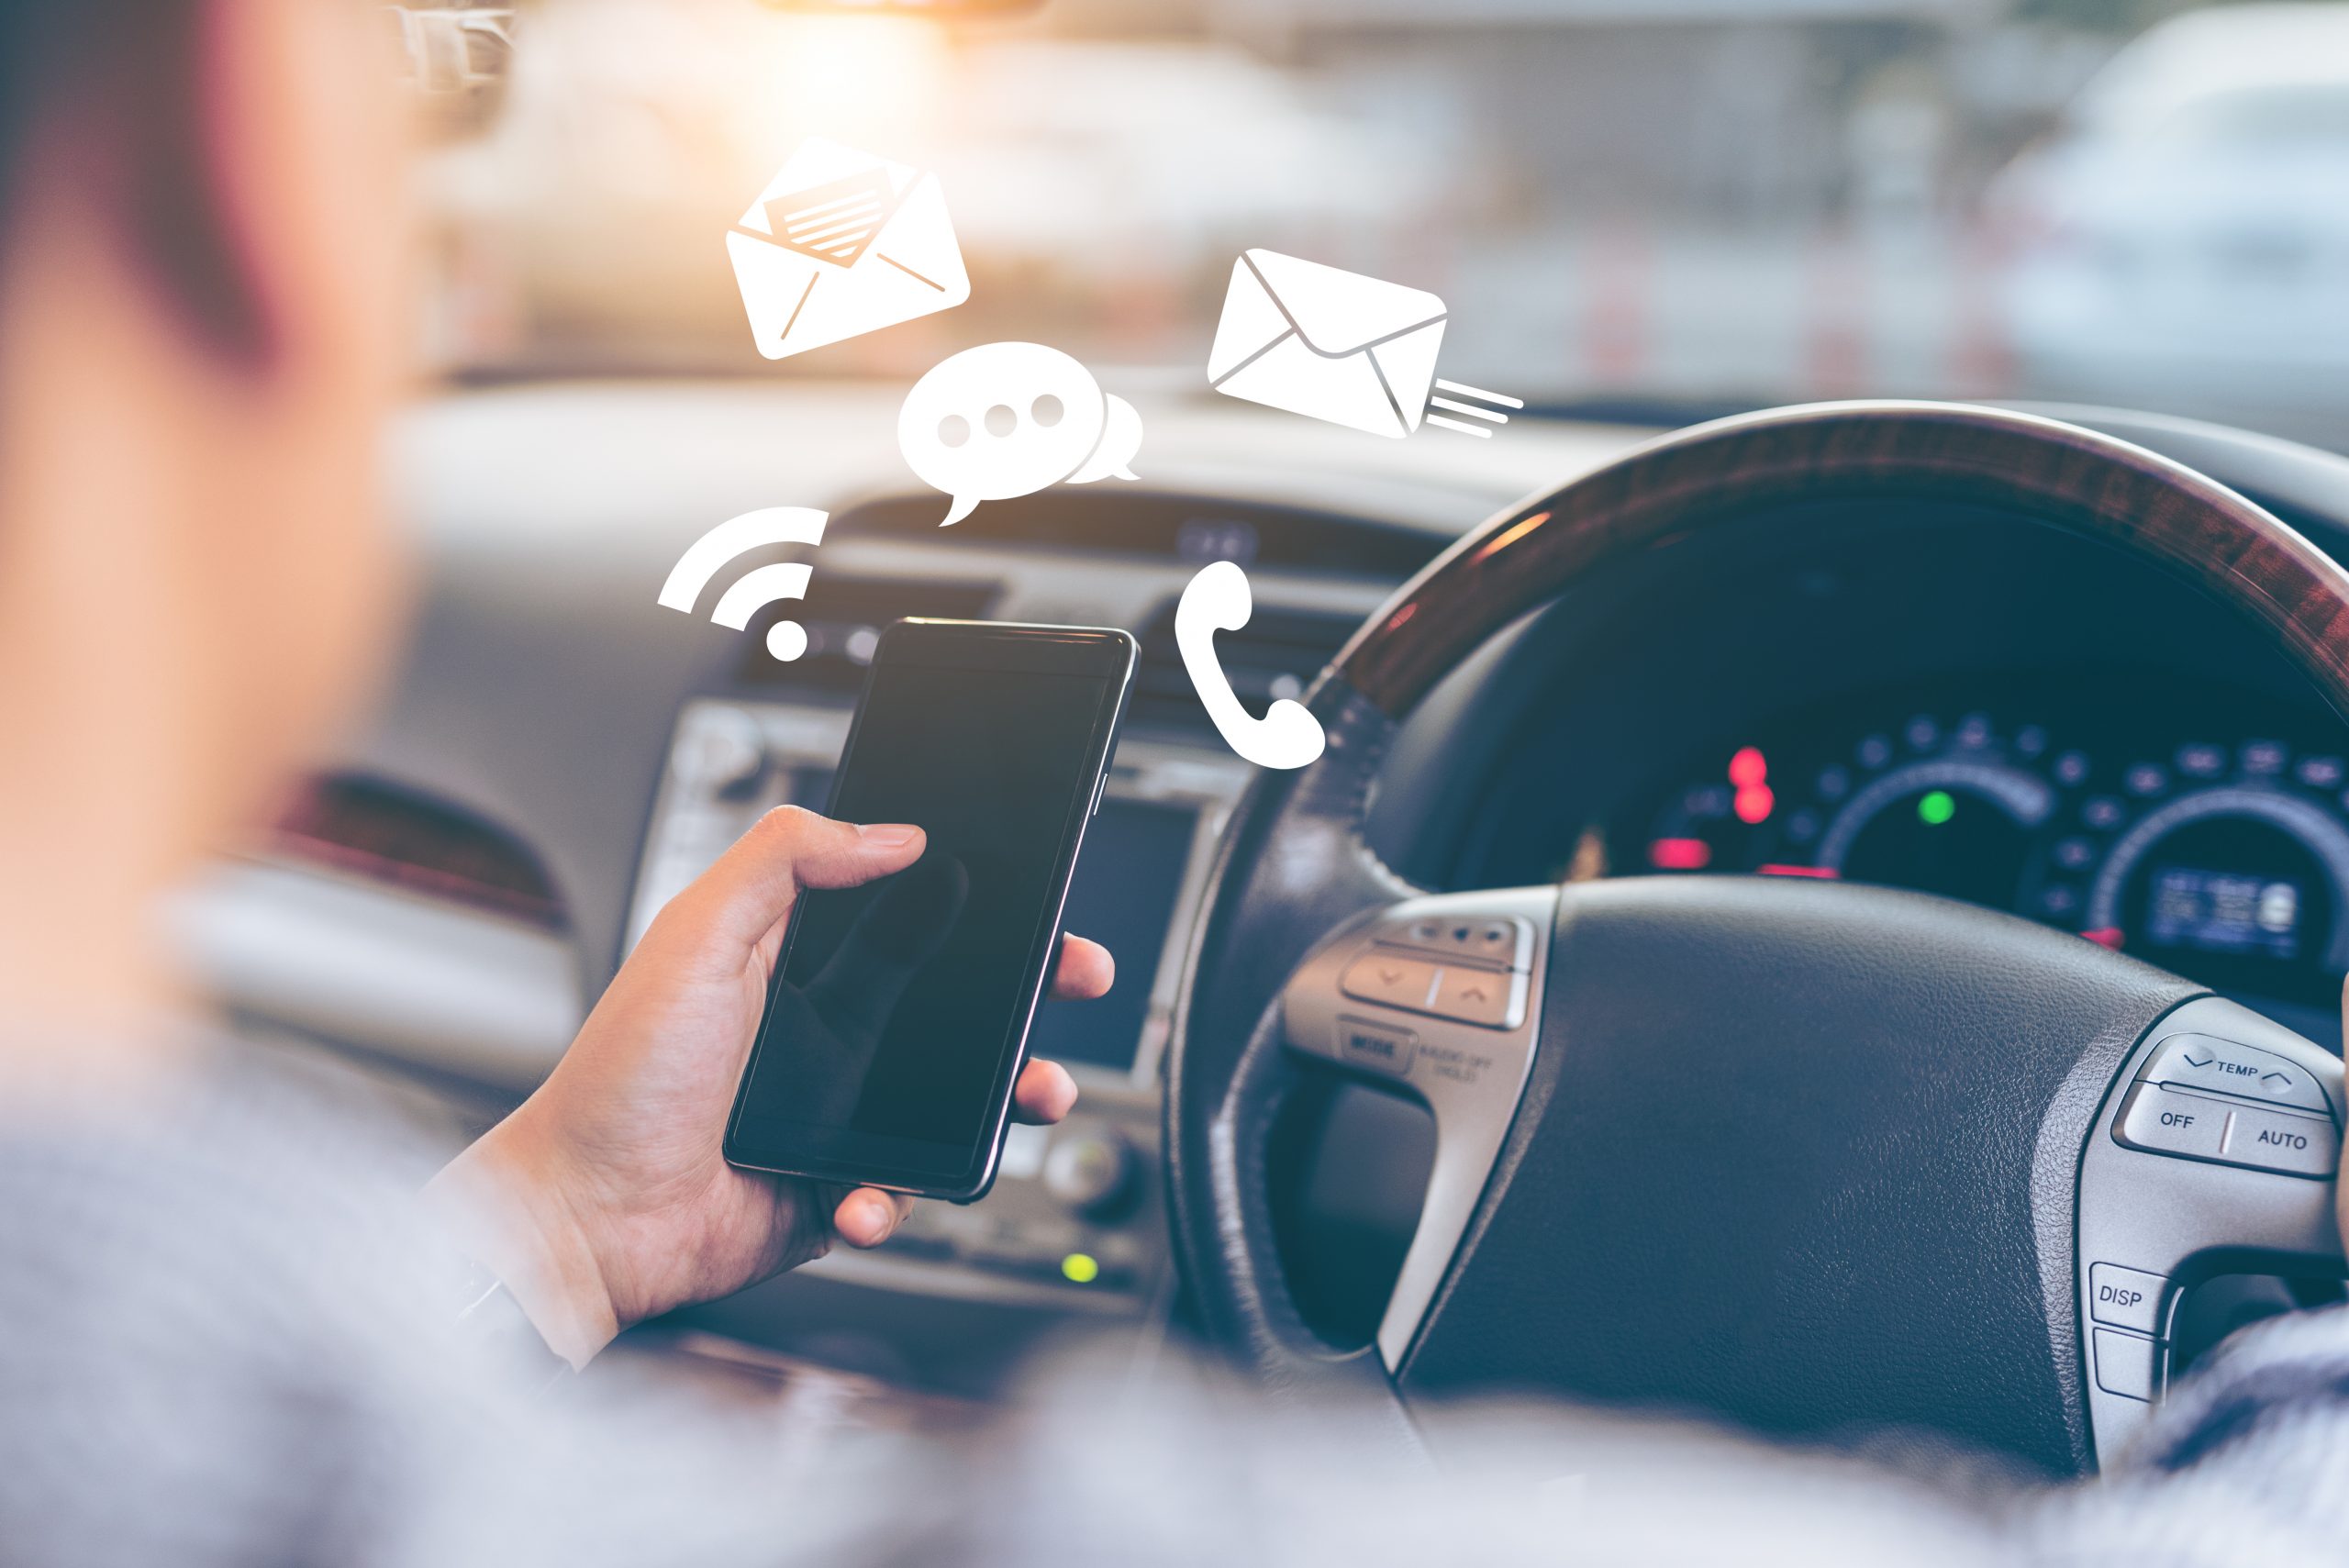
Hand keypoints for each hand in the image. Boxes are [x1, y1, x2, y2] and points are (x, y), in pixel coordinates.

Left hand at [427, 807, 1109, 1364]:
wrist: (587, 1221)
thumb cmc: (618, 1082)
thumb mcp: (694, 936)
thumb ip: (783, 860)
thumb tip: (891, 831)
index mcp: (797, 959)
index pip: (908, 910)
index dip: (978, 899)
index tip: (1033, 894)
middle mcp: (829, 1030)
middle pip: (960, 1000)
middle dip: (1031, 989)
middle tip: (1076, 978)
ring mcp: (841, 1112)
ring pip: (960, 1097)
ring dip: (1008, 1096)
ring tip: (1030, 1095)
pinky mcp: (841, 1186)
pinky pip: (908, 1186)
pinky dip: (903, 1195)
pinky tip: (867, 1193)